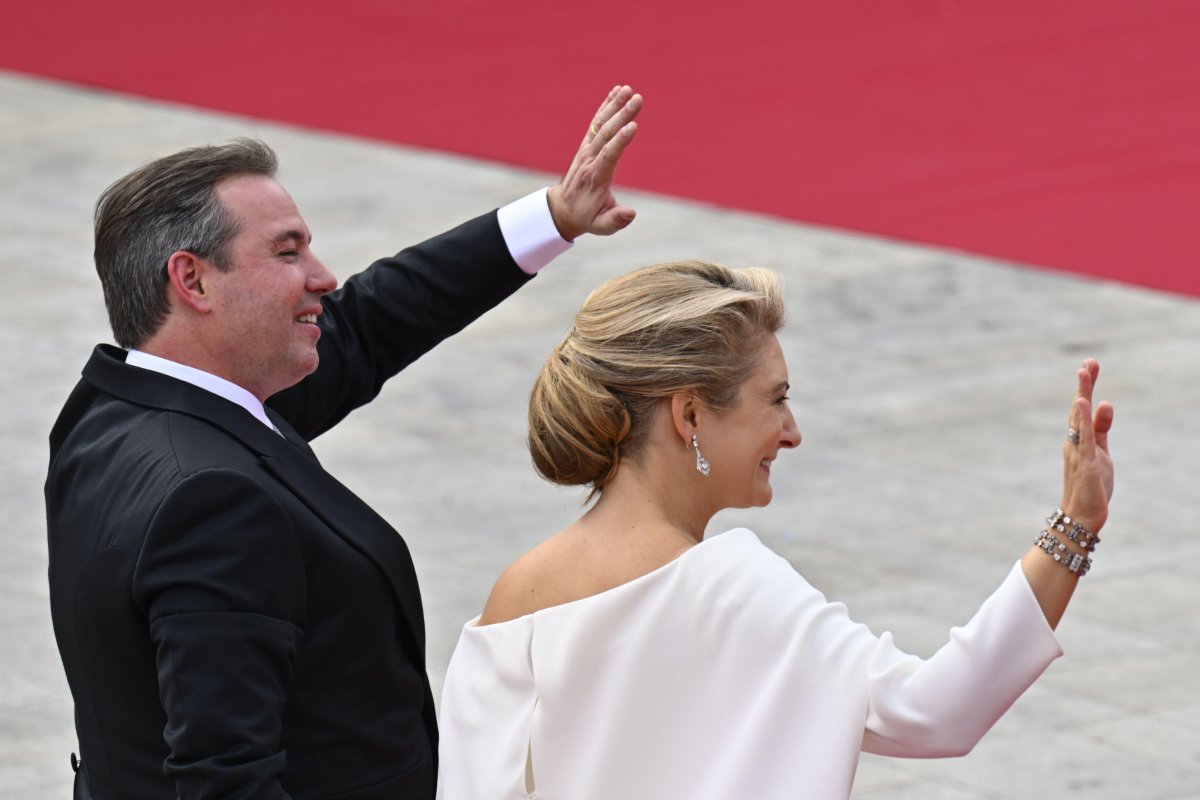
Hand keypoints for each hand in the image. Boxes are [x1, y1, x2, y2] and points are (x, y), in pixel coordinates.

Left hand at [547, 85, 642, 240]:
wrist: (562, 209)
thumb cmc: (586, 218)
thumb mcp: (600, 227)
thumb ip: (615, 221)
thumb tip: (632, 213)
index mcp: (595, 179)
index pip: (608, 156)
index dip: (620, 141)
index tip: (633, 126)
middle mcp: (589, 161)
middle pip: (605, 134)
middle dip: (621, 115)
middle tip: (637, 99)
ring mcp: (587, 150)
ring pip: (601, 124)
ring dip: (615, 106)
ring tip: (629, 90)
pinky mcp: (587, 144)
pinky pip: (597, 122)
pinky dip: (606, 106)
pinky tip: (618, 91)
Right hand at [1060, 358, 1114, 532]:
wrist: (1082, 516)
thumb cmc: (1092, 487)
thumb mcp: (1102, 453)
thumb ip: (1102, 429)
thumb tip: (1105, 403)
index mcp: (1080, 439)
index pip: (1083, 408)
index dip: (1087, 386)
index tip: (1090, 366)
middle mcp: (1074, 441)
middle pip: (1078, 407)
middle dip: (1085, 384)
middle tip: (1089, 361)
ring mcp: (1078, 450)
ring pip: (1078, 417)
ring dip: (1082, 393)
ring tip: (1084, 371)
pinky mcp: (1084, 461)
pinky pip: (1084, 435)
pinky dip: (1083, 417)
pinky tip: (1084, 401)